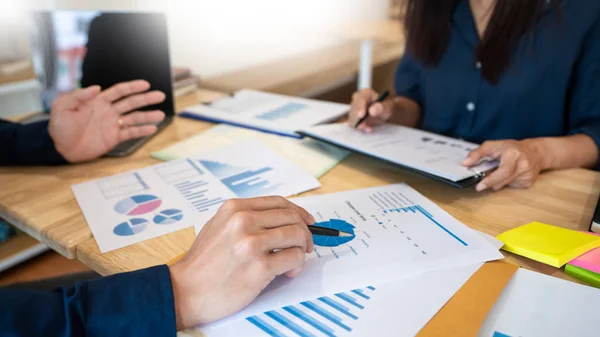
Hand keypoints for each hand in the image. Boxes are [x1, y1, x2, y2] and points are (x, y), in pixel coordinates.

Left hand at [48, 80, 165, 162]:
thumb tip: (96, 88)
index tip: (145, 84)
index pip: (119, 91)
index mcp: (98, 101)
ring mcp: (112, 125)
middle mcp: (108, 111)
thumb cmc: (59, 127)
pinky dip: (141, 131)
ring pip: (134, 118)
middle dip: (146, 99)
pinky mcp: (113, 138)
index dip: (132, 87)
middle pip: (131, 103)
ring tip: (161, 115)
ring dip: (147, 116)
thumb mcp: (62, 107)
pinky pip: (130, 133)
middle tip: (160, 95)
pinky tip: (152, 129)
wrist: (60, 148)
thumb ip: (78, 96)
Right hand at [169, 196, 314, 329]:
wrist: (185, 290)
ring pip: (297, 235)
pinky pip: (294, 258)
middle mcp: (244, 221)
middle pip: (292, 218)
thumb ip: (246, 218)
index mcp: (235, 208)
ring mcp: (251, 243)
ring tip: (293, 261)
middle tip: (305, 246)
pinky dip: (297, 265)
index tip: (307, 222)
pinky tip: (288, 272)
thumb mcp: (219, 226)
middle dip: (304, 232)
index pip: (279, 202)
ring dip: (302, 249)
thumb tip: (280, 219)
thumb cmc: (202, 263)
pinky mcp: (259, 267)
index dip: (298, 212)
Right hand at [348, 88, 393, 131]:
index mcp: (365, 93)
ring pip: (352, 117)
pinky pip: (353, 123)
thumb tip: (372, 111)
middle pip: (353, 109)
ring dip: (358, 124)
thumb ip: (380, 108)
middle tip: (364, 126)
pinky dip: (359, 127)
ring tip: (369, 128)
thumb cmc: (385, 108)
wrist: (384, 113)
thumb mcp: (387, 107)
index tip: (361, 116)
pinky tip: (367, 129)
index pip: (360, 100)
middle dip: (357, 118)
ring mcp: (353, 108)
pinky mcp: (353, 117)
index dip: (360, 108)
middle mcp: (357, 99)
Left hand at [463, 139, 543, 191]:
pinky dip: (506, 182)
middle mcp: (524, 165)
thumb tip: (464, 163)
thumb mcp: (493, 145)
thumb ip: (478, 153)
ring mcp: (528, 175)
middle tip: (481, 184)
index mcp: (514, 154)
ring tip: (500, 171)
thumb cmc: (511, 148)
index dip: (490, 180)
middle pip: (503, 181)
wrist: (535, 152)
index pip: (503, 171)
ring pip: (505, 185)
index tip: (479, 186)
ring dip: (498, 182)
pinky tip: (510, 175)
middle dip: (490, 183)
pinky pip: (512, 186)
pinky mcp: (529, 182)